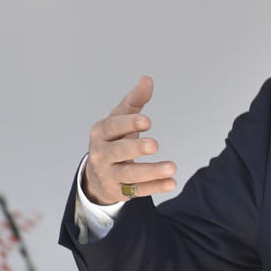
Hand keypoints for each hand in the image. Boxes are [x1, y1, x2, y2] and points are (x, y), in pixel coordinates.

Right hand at [83, 76, 176, 204]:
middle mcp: (100, 154)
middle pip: (117, 151)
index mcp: (100, 132)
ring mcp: (109, 174)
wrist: (98, 175)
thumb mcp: (120, 119)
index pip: (112, 127)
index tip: (148, 122)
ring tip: (172, 167)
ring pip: (129, 174)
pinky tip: (171, 182)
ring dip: (151, 171)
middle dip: (135, 148)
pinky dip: (155, 187)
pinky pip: (137, 190)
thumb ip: (134, 101)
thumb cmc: (113, 140)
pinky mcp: (119, 191)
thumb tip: (147, 79)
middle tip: (155, 145)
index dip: (128, 124)